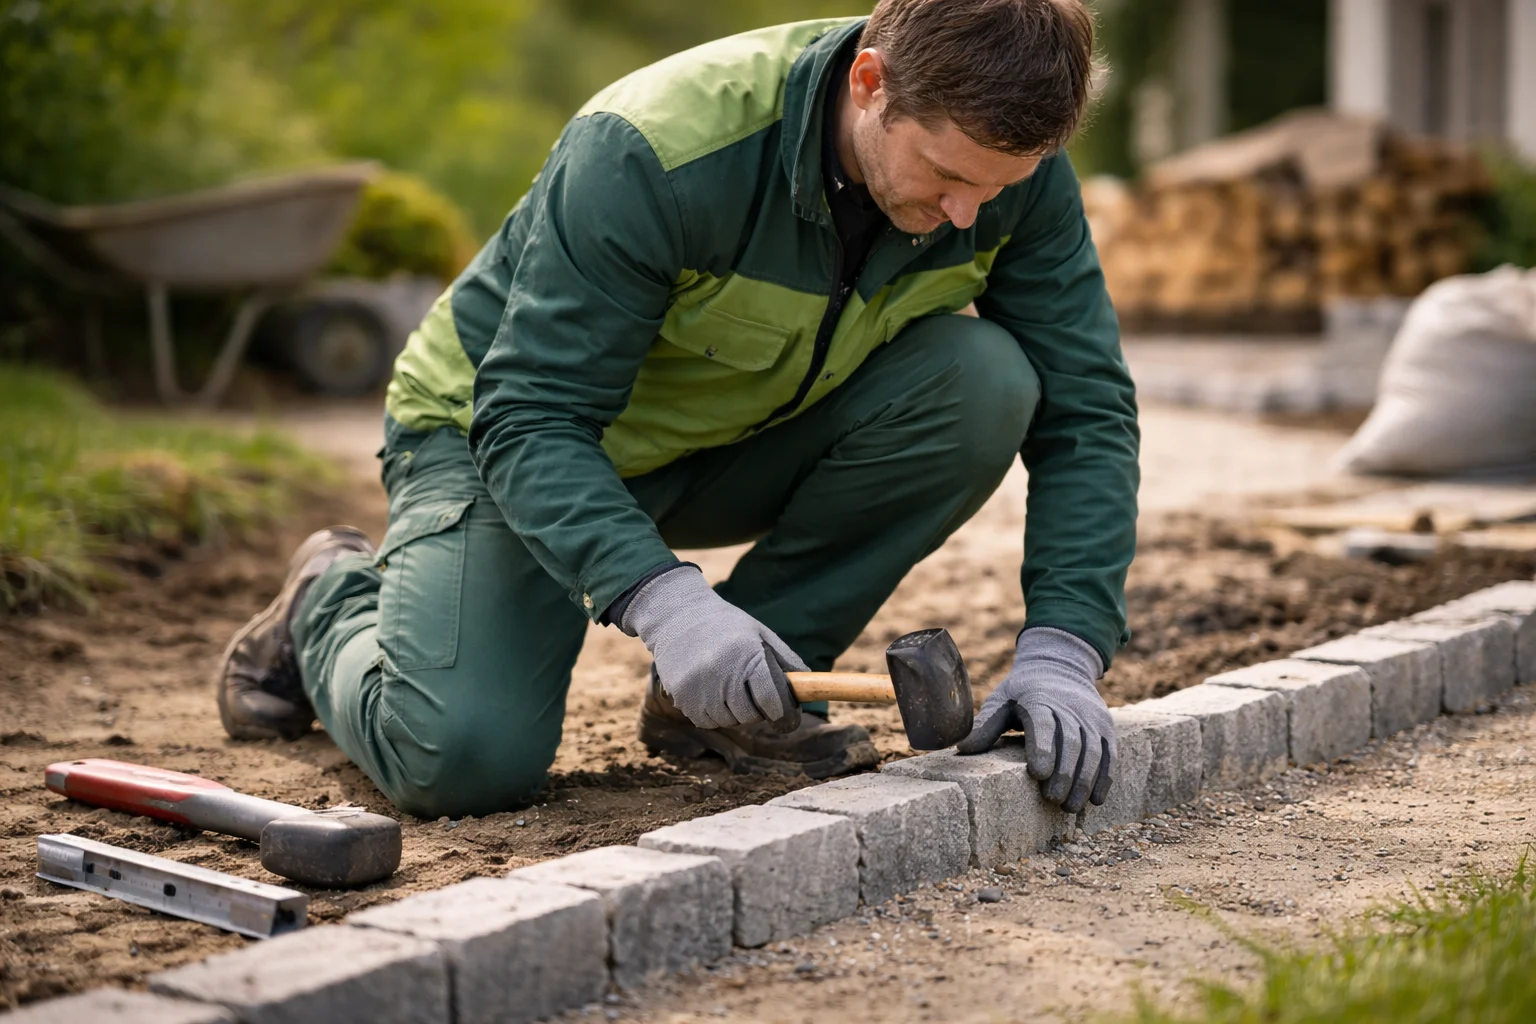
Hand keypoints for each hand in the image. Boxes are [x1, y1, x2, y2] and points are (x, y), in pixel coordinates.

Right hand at [619, 566, 805, 729]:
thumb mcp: (760, 633)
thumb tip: (809, 684)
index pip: (771, 701)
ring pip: (728, 721)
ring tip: (727, 686)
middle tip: (750, 692)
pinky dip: (713, 714)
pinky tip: (710, 691)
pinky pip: (706, 721)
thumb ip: (785, 660)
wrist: (677, 616)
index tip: (783, 716)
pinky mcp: (681, 697)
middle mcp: (722, 673)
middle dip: (756, 709)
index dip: (782, 713)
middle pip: (750, 715)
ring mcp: (699, 688)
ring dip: (733, 712)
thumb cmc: (726, 625)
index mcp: (747, 656)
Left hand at [956, 627, 1114, 812]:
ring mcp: (1091, 717)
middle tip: (1053, 800)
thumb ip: (986, 725)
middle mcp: (1069, 707)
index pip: (1043, 723)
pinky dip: (1105, 778)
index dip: (1043, 748)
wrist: (1060, 665)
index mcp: (1039, 699)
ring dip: (1084, 781)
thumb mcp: (1002, 700)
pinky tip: (1095, 800)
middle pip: (1071, 742)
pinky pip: (1110, 754)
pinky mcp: (1105, 727)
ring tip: (1070, 807)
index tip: (1038, 774)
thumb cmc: (1023, 690)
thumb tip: (962, 750)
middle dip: (1064, 773)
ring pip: (1093, 751)